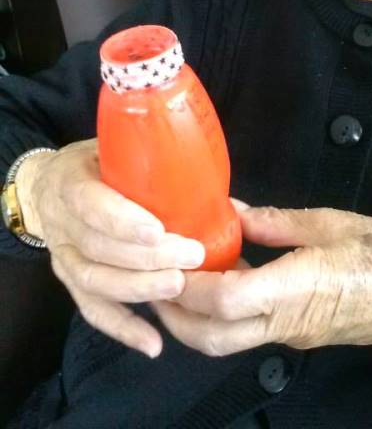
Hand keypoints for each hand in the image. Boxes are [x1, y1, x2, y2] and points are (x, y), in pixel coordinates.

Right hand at [19, 139, 204, 357]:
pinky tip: (154, 343)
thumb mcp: (113, 145)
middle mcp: (62, 224)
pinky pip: (94, 311)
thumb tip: (205, 172)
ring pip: (97, 282)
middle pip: (101, 248)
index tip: (159, 230)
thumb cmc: (96, 162)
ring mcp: (64, 257)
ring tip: (178, 288)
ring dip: (140, 289)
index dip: (122, 220)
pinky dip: (124, 329)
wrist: (48, 185)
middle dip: (149, 257)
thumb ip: (148, 157)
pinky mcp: (71, 283)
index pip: (91, 203)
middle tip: (192, 256)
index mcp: (71, 182)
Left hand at [152, 204, 371, 356]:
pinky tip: (221, 281)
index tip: (170, 260)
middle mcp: (287, 321)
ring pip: (227, 343)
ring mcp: (293, 335)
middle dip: (176, 315)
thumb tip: (231, 213)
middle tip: (155, 280)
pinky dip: (223, 315)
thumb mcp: (333, 222)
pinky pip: (249, 334)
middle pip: (214, 338)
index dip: (191, 285)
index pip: (228, 300)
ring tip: (179, 280)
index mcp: (298, 287)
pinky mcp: (301, 336)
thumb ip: (276, 221)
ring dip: (194, 319)